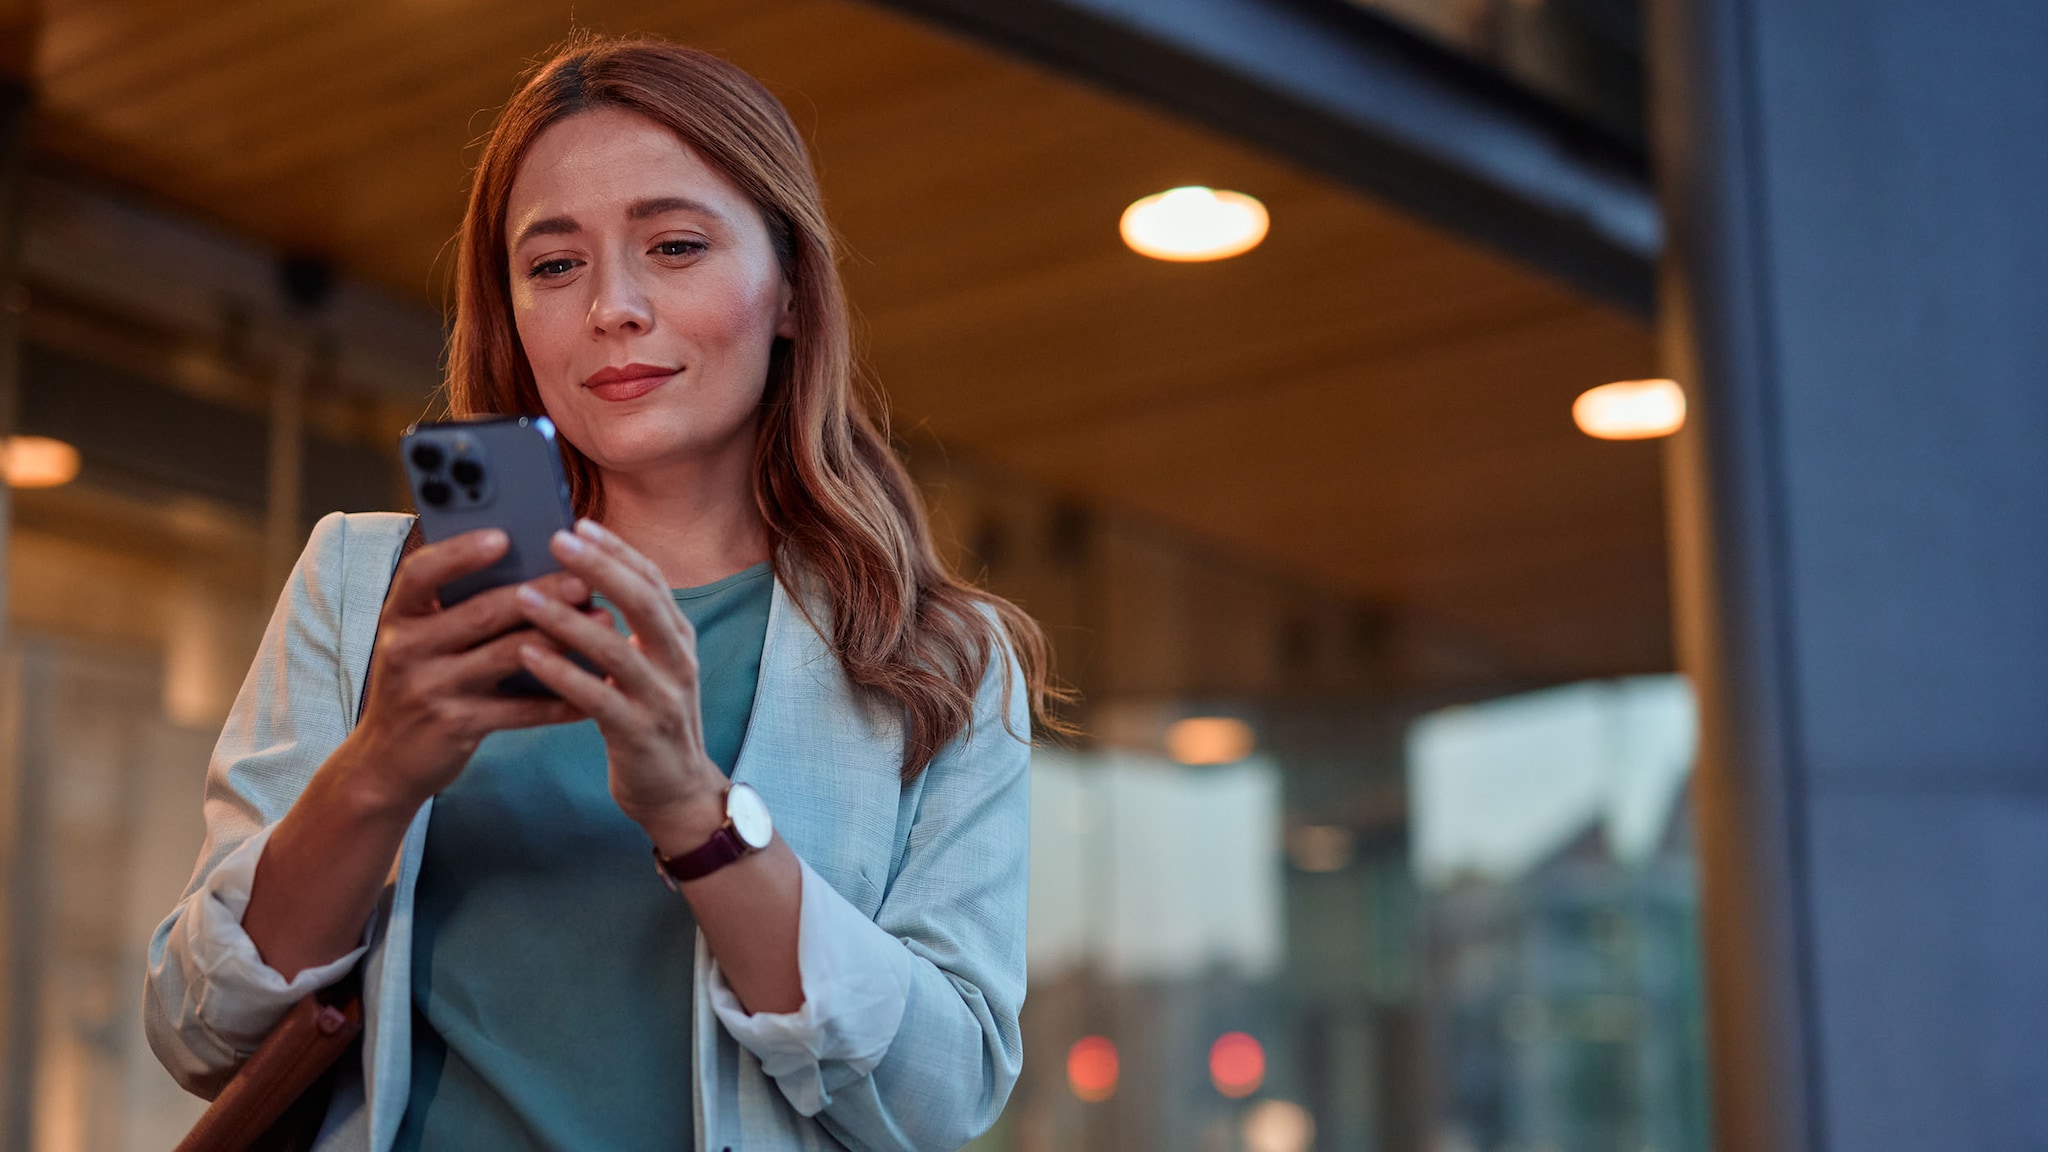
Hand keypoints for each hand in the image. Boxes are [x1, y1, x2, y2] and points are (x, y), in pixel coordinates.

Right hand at [339, 528, 590, 812]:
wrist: (386, 762)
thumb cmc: (420, 684)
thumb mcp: (423, 642)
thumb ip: (459, 609)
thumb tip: (535, 572)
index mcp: (399, 616)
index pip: (421, 573)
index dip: (461, 553)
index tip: (504, 536)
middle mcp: (406, 648)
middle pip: (481, 612)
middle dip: (540, 594)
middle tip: (584, 580)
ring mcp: (428, 689)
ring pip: (506, 656)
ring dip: (561, 638)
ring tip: (603, 623)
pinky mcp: (454, 726)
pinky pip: (518, 709)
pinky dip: (560, 698)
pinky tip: (594, 688)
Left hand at [513, 519, 732, 853]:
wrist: (677, 792)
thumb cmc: (649, 721)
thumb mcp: (649, 666)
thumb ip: (626, 628)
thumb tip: (582, 580)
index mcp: (678, 639)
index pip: (651, 579)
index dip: (617, 549)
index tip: (579, 521)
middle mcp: (678, 661)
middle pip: (642, 600)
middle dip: (599, 566)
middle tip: (554, 538)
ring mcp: (662, 697)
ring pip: (616, 647)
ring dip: (567, 618)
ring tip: (524, 594)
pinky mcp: (639, 733)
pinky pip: (597, 697)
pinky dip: (562, 673)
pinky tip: (528, 654)